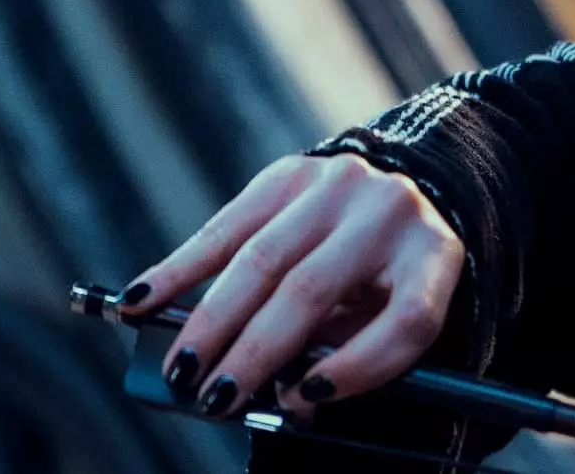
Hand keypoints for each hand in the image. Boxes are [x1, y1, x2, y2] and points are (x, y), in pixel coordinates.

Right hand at [119, 152, 462, 417]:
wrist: (407, 185)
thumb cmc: (391, 275)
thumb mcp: (393, 311)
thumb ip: (350, 348)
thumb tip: (286, 392)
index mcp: (434, 255)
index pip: (405, 320)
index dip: (358, 368)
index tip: (305, 398)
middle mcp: (391, 211)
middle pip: (312, 291)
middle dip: (254, 353)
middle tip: (213, 400)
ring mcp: (340, 184)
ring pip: (261, 259)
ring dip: (210, 322)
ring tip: (179, 370)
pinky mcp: (292, 173)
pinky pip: (226, 226)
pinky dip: (179, 268)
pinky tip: (140, 299)